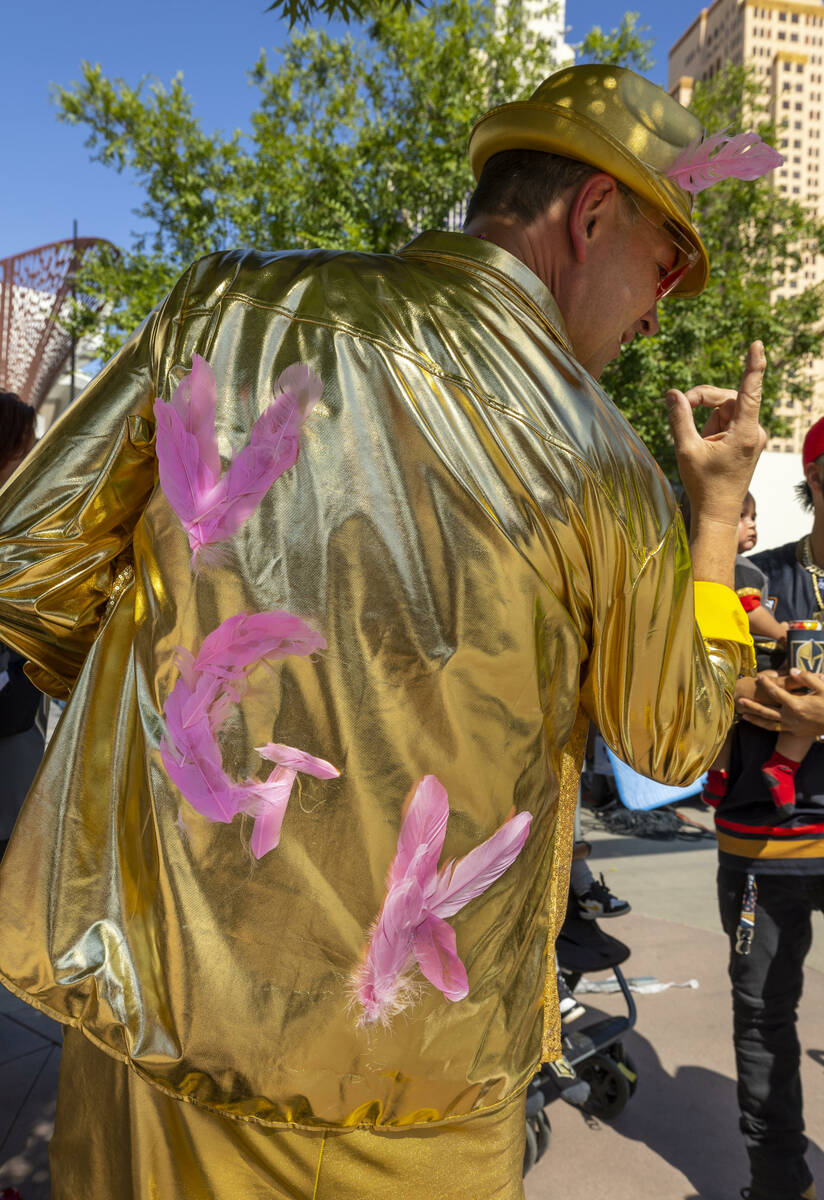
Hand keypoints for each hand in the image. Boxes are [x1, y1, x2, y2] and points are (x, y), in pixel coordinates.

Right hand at [666, 341, 767, 524]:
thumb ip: (679, 418)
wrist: (716, 512)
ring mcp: (753, 436)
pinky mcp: (748, 440)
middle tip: (679, 407)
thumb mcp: (686, 450)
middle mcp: (755, 431)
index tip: (757, 344)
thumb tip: (672, 393)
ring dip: (706, 419)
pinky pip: (727, 422)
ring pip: (725, 410)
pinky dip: (711, 427)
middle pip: (727, 398)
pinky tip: (704, 445)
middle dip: (702, 401)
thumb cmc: (704, 485)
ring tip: (697, 443)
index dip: (753, 365)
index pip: (749, 391)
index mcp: (745, 433)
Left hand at [737, 668, 823, 736]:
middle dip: (751, 705)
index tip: (759, 677)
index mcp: (797, 705)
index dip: (766, 684)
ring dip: (754, 719)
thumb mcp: (823, 688)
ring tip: (742, 715)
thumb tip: (793, 670)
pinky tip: (758, 722)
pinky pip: (775, 729)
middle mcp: (791, 717)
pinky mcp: (794, 732)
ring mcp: (791, 726)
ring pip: (768, 723)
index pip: (776, 692)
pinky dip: (765, 725)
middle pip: (766, 711)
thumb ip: (807, 678)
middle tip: (739, 701)